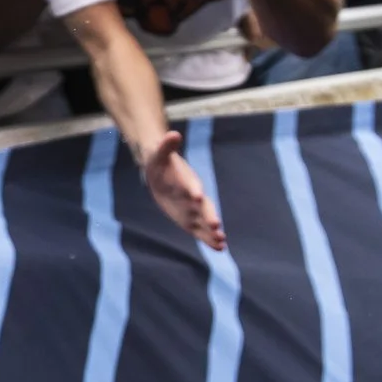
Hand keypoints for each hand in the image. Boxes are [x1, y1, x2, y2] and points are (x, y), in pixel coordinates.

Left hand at [139, 130, 224, 250]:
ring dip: (212, 231)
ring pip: (203, 221)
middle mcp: (193, 195)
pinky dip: (208, 238)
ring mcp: (192, 208)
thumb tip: (172, 134)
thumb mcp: (159, 152)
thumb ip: (167, 145)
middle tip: (216, 226)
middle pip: (202, 206)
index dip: (193, 190)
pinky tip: (220, 248)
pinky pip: (199, 230)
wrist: (160, 169)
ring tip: (222, 242)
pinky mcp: (188, 218)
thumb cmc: (160, 160)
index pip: (190, 185)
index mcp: (186, 179)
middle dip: (208, 215)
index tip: (197, 197)